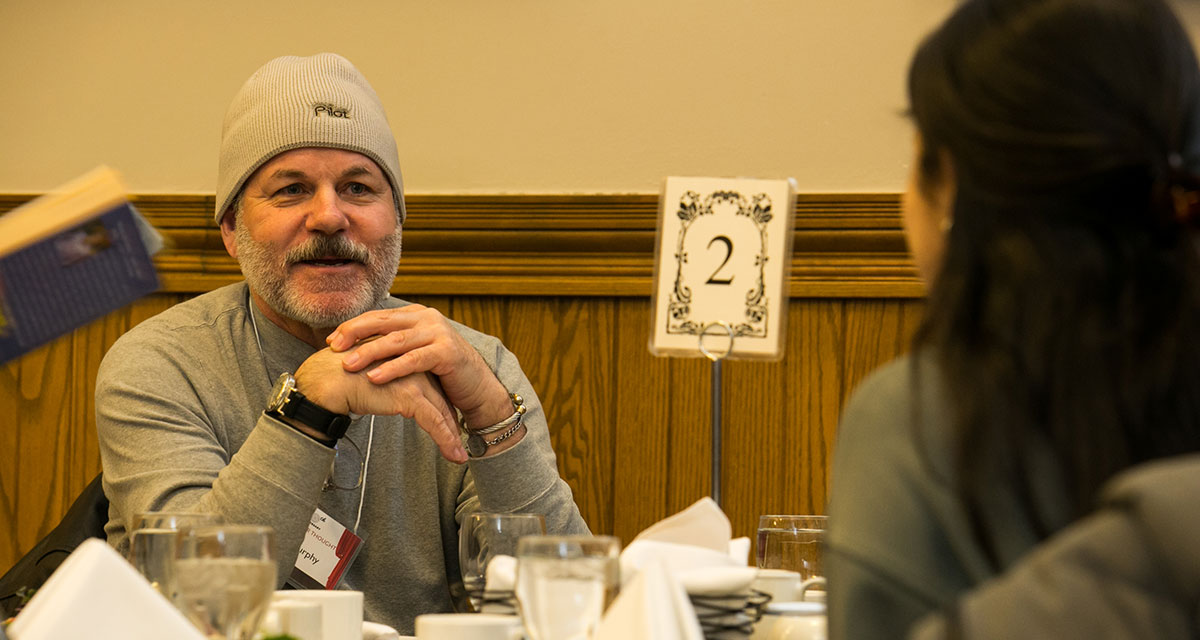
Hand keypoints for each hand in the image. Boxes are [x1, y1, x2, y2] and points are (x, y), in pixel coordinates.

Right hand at [294, 347, 467, 462]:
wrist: (325, 380)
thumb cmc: (339, 378)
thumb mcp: (369, 380)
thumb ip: (383, 385)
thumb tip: (383, 396)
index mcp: (406, 360)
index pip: (430, 387)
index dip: (441, 407)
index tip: (449, 424)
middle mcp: (414, 367)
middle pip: (440, 400)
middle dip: (451, 424)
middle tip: (459, 444)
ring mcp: (414, 380)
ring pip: (441, 412)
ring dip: (451, 437)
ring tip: (459, 457)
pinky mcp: (410, 395)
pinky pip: (433, 421)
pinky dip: (446, 440)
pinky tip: (453, 455)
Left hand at [326, 305, 512, 427]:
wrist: (476, 388)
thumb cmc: (441, 373)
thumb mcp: (414, 353)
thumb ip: (393, 345)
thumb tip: (356, 347)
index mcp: (417, 315)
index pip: (379, 316)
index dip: (354, 326)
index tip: (332, 340)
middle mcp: (427, 319)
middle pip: (384, 322)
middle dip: (355, 333)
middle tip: (334, 346)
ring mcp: (438, 333)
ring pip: (397, 340)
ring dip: (370, 352)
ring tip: (349, 364)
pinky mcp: (447, 352)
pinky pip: (414, 359)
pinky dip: (393, 368)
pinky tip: (375, 376)